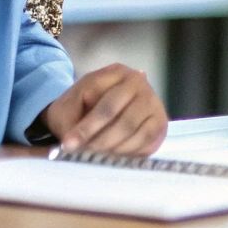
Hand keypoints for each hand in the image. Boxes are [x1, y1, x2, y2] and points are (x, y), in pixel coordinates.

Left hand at [41, 63, 168, 154]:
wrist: (96, 111)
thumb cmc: (81, 108)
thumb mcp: (68, 107)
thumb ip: (69, 119)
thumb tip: (74, 139)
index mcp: (116, 73)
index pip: (105, 104)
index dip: (87, 127)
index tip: (70, 145)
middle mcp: (139, 83)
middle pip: (124, 120)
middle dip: (100, 140)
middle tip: (84, 153)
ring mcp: (153, 102)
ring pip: (134, 131)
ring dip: (112, 148)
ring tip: (96, 154)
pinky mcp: (160, 122)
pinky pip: (145, 142)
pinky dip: (127, 152)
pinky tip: (113, 153)